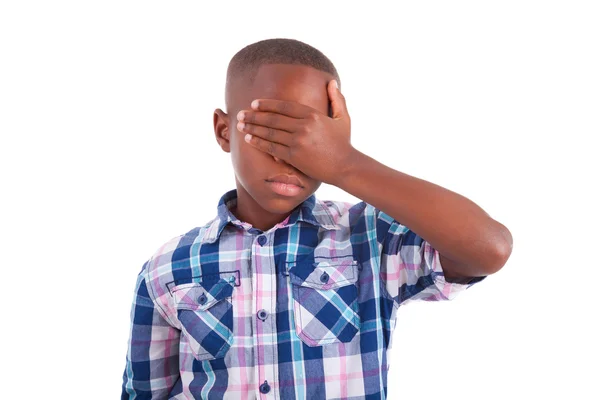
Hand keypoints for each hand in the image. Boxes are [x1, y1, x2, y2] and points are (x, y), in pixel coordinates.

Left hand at [236, 79, 353, 185]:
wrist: (345, 167)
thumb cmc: (343, 143)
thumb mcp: (343, 118)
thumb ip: (337, 99)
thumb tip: (331, 82)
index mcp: (313, 115)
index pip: (284, 106)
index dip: (267, 104)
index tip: (254, 103)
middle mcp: (303, 126)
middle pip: (273, 118)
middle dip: (254, 116)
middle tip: (240, 114)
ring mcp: (297, 141)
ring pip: (269, 132)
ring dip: (252, 128)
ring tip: (240, 126)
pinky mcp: (294, 156)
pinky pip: (271, 147)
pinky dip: (259, 143)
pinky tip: (249, 139)